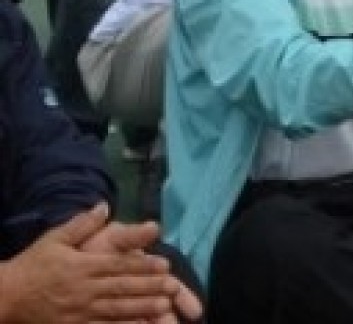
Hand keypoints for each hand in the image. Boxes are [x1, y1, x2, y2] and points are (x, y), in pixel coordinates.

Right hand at [0, 204, 199, 323]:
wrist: (6, 295)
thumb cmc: (33, 265)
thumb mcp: (54, 239)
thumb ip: (81, 224)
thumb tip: (103, 206)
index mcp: (82, 265)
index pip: (118, 265)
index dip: (142, 265)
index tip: (165, 263)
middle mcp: (84, 288)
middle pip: (121, 287)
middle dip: (149, 286)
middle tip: (174, 285)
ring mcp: (79, 310)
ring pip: (115, 309)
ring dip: (141, 307)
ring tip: (164, 305)